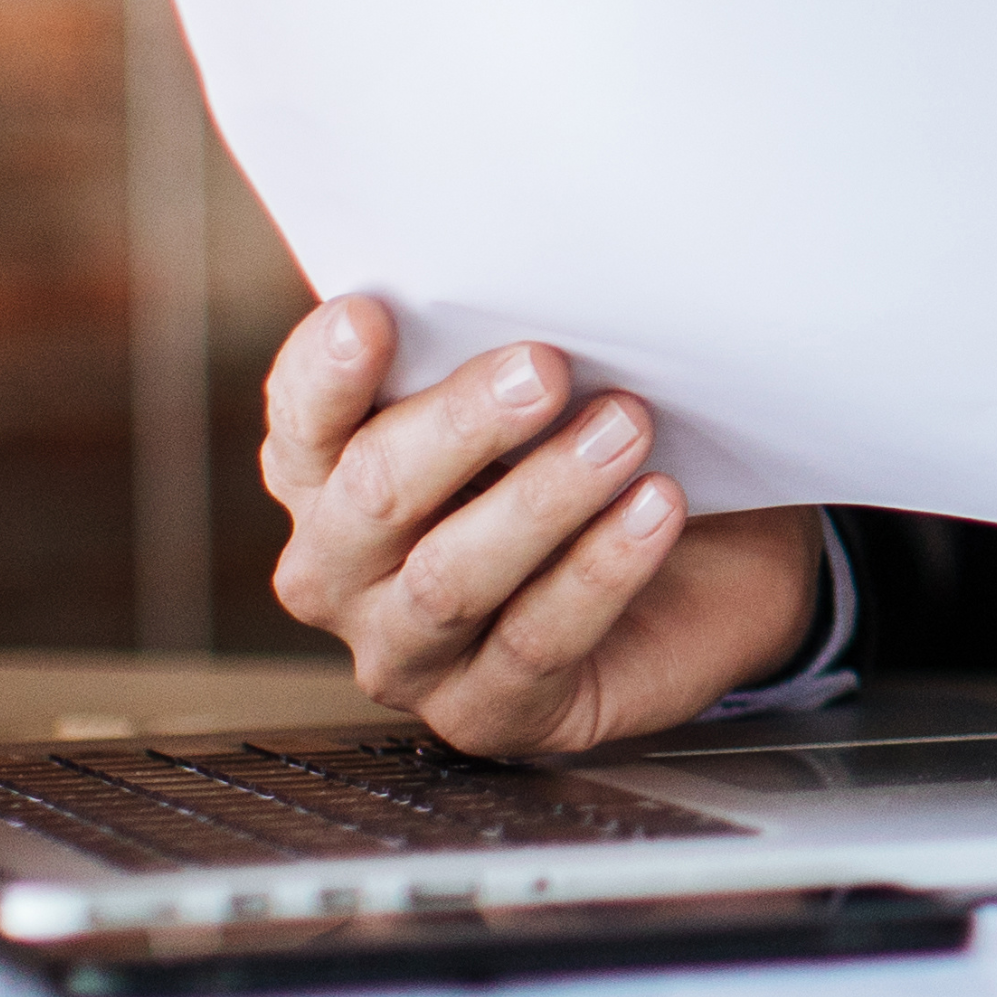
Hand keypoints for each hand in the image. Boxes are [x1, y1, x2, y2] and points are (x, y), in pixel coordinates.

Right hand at [256, 294, 825, 756]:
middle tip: (545, 367)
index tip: (375, 314)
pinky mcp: (486, 713)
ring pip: (448, 580)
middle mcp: (339, 572)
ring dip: (542, 499)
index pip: (300, 417)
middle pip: (371, 498)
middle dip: (458, 428)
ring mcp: (403, 654)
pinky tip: (654, 509)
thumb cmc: (583, 458)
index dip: (328, 371)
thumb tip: (515, 283)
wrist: (695, 571)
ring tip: (625, 430)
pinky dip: (600, 570)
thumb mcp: (532, 400)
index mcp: (324, 474)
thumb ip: (488, 354)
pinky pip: (536, 642)